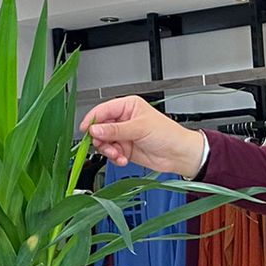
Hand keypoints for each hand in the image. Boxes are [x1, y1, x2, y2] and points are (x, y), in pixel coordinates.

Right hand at [78, 96, 206, 176]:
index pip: (103, 110)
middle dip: (100, 138)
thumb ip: (116, 130)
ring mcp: (124, 135)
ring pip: (104, 142)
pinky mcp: (125, 149)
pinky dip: (114, 158)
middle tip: (104, 145)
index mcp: (128, 106)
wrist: (179, 154)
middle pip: (100, 127)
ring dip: (108, 150)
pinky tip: (123, 159)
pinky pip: (111, 153)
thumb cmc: (168, 134)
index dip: (93, 119)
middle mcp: (124, 120)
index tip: (86, 129)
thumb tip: (95, 130)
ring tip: (117, 154)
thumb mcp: (139, 128)